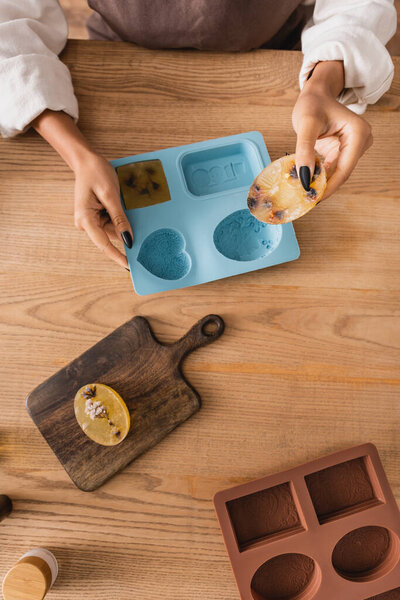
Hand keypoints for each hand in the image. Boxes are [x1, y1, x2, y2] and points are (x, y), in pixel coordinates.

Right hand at [32, 110, 132, 268]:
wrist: (87, 161)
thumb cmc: (96, 173)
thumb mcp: (110, 194)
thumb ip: (119, 218)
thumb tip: (128, 239)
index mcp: (85, 219)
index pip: (104, 244)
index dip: (118, 256)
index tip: (130, 266)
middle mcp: (86, 223)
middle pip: (110, 237)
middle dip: (123, 231)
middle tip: (131, 217)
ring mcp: (91, 221)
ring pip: (113, 230)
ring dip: (122, 221)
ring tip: (120, 201)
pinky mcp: (96, 217)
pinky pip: (112, 223)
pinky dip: (120, 217)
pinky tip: (119, 203)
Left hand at [292, 61, 372, 199]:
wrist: (315, 94)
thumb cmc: (312, 104)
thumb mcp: (306, 125)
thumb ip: (305, 150)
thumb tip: (304, 178)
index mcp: (358, 134)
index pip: (344, 170)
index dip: (328, 187)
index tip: (312, 199)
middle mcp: (361, 142)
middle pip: (342, 174)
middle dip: (323, 187)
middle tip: (304, 201)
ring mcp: (354, 148)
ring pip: (337, 174)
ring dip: (320, 183)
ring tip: (302, 193)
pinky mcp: (344, 152)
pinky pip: (332, 169)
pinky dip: (319, 176)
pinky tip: (305, 182)